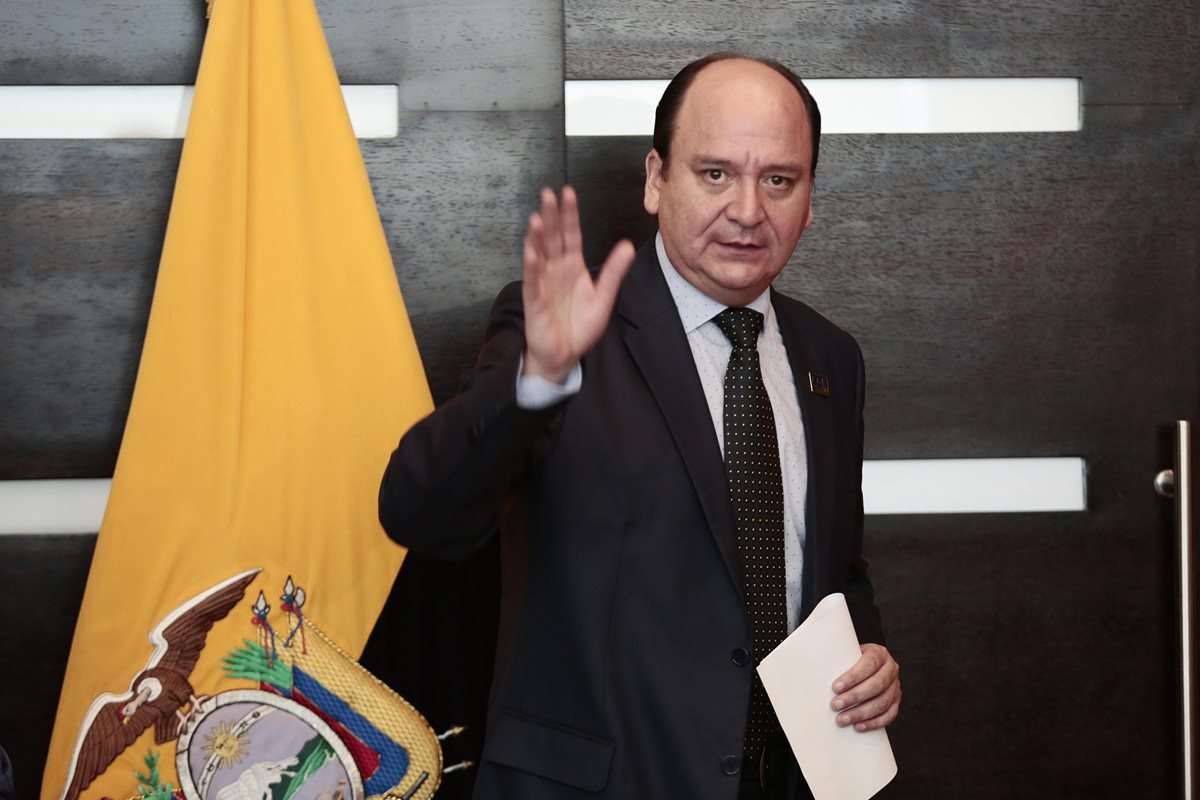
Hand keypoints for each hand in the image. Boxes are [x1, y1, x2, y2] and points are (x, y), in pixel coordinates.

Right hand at [522, 186, 634, 382]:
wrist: (565, 355)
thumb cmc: (580, 327)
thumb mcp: (604, 297)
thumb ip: (614, 272)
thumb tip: (627, 246)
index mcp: (573, 266)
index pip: (571, 234)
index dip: (570, 214)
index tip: (568, 193)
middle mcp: (555, 270)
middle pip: (553, 238)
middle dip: (551, 216)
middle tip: (548, 195)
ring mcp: (543, 283)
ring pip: (539, 255)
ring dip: (537, 237)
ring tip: (537, 218)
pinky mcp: (535, 301)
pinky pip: (533, 282)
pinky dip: (532, 268)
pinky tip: (532, 253)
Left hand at [830, 643, 900, 731]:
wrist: (867, 665)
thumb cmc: (851, 660)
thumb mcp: (847, 653)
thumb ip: (838, 660)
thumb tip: (812, 672)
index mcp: (879, 653)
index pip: (869, 663)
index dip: (853, 676)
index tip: (835, 687)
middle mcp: (891, 669)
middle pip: (877, 684)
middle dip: (854, 697)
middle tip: (835, 706)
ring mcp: (896, 686)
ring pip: (883, 702)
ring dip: (861, 713)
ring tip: (842, 719)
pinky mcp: (896, 702)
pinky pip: (889, 715)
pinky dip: (874, 722)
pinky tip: (858, 726)